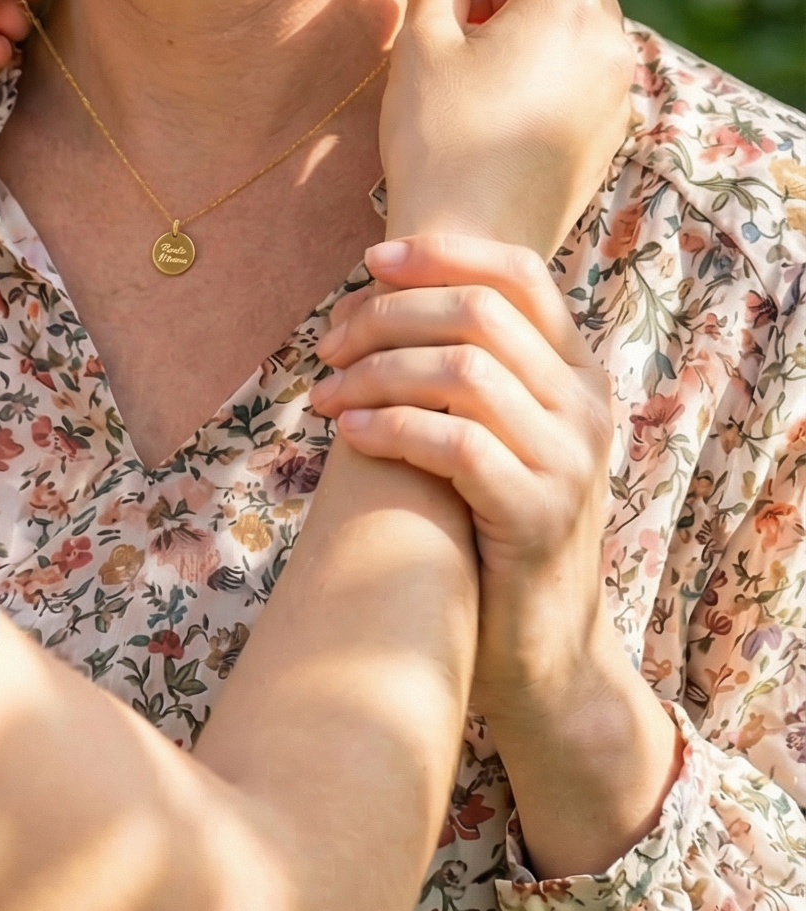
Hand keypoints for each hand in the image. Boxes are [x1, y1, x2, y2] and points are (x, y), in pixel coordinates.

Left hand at [312, 234, 679, 875]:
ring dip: (378, 371)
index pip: (520, 272)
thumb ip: (467, 370)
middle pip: (479, 312)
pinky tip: (348, 436)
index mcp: (579, 374)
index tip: (370, 262)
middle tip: (328, 346)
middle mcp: (586, 407)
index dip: (441, 254)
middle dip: (389, 315)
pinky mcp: (539, 518)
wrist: (542, 656)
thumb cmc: (490, 532)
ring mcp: (569, 463)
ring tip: (325, 396)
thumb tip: (377, 295)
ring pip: (467, 370)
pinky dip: (391, 428)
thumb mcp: (495, 436)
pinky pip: (457, 444)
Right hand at [382, 0, 635, 256]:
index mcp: (568, 6)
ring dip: (531, 18)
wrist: (472, 243)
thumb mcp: (421, 45)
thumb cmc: (439, 139)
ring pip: (581, 25)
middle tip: (456, 0)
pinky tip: (496, 92)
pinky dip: (548, 60)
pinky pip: (585, 72)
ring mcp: (615, 93)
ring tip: (470, 48)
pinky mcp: (607, 135)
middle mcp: (608, 43)